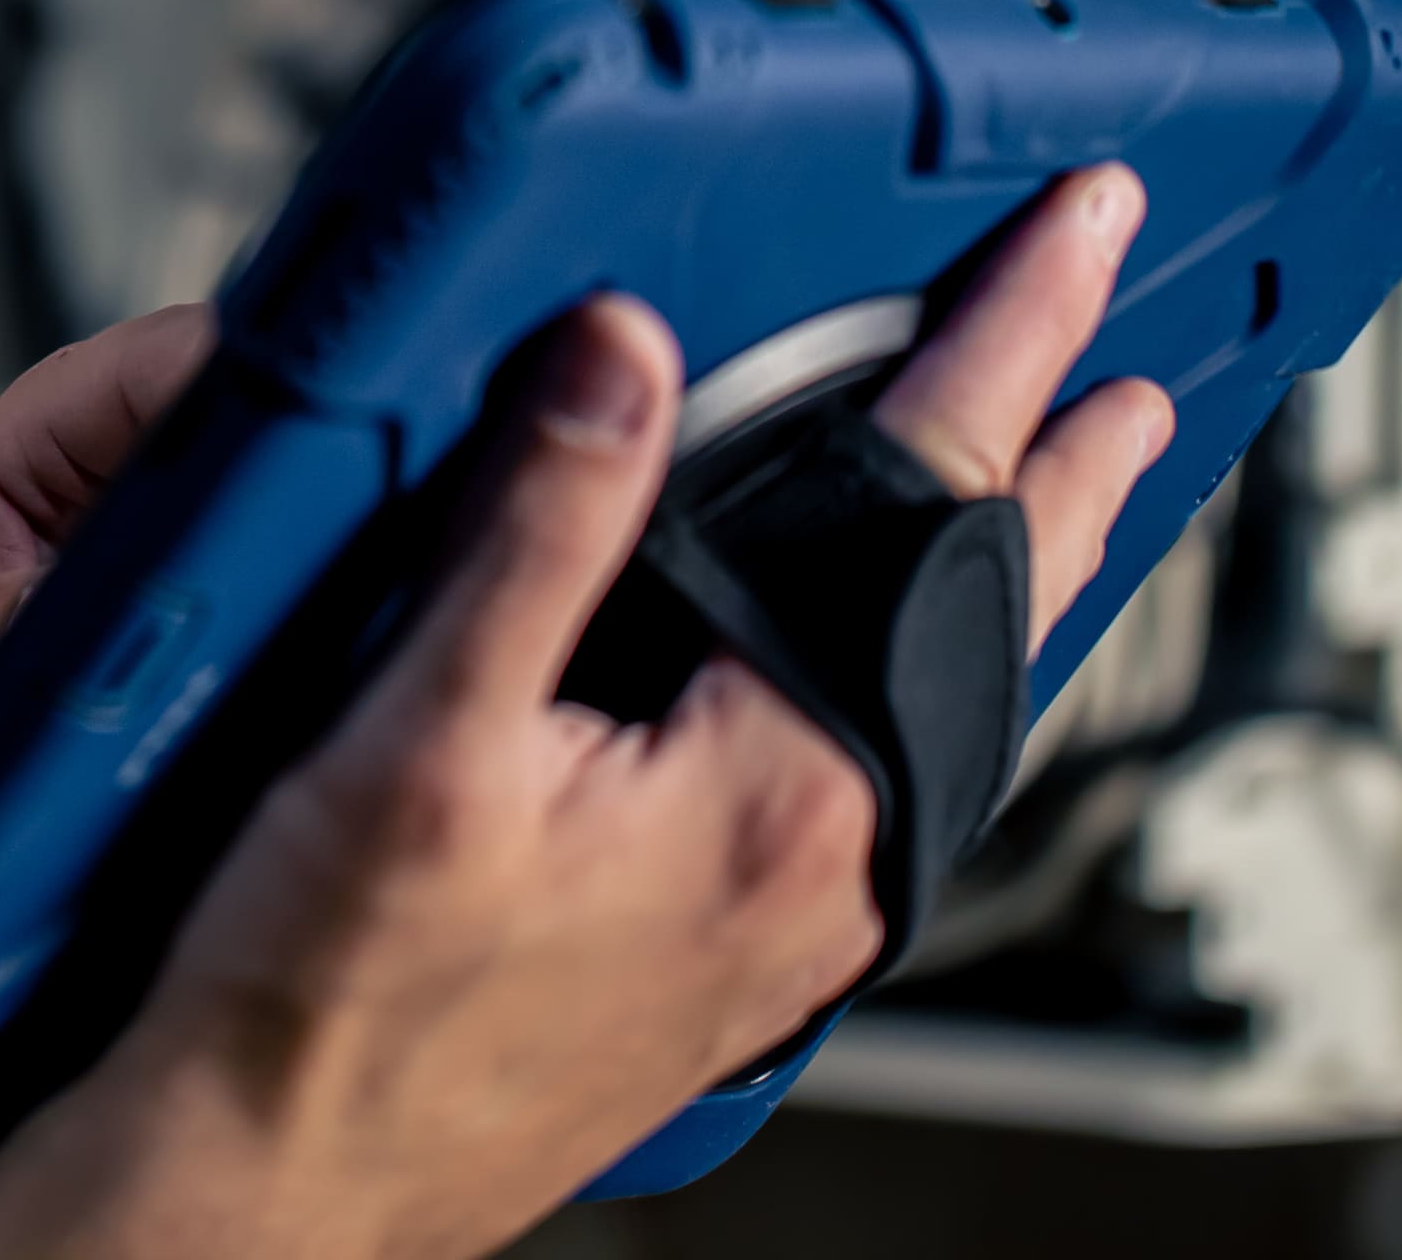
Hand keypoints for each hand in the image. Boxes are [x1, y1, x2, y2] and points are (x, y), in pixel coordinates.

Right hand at [0, 166, 1173, 1259]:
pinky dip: (912, 671)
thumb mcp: (418, 735)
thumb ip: (533, 525)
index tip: (1077, 236)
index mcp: (780, 791)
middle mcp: (824, 866)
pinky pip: (875, 769)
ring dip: (1000, 579)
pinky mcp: (735, 953)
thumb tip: (620, 350)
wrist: (270, 1187)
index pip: (935, 510)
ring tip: (1053, 487)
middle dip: (1066, 472)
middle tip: (1131, 354)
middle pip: (988, 620)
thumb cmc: (327, 1008)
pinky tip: (879, 659)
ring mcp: (791, 921)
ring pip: (942, 706)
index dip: (1009, 343)